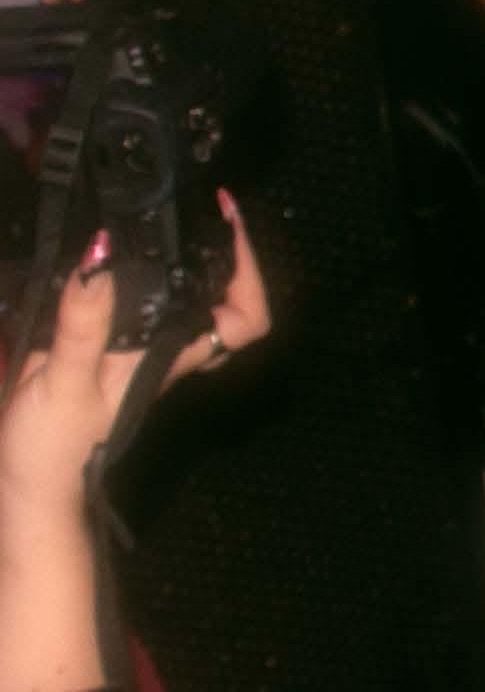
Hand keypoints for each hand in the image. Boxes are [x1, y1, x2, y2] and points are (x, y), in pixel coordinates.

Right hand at [0, 205, 268, 547]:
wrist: (29, 488)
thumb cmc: (52, 448)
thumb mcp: (65, 378)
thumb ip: (83, 321)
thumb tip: (100, 253)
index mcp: (169, 354)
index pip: (244, 315)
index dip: (248, 269)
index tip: (225, 220)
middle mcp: (165, 350)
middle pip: (223, 299)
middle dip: (221, 249)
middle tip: (200, 204)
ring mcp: (140, 351)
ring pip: (185, 299)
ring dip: (183, 257)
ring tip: (163, 211)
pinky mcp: (109, 352)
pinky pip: (141, 305)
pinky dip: (138, 274)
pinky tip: (111, 250)